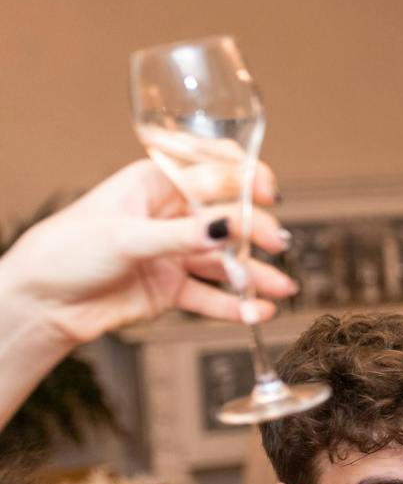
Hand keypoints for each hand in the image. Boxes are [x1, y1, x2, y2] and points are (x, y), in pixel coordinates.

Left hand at [0, 158, 294, 346]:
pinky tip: (257, 311)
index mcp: (155, 184)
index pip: (212, 172)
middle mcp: (170, 216)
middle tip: (273, 243)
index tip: (267, 191)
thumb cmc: (65, 252)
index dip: (244, 178)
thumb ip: (179, 236)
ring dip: (254, 274)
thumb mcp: (123, 237)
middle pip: (226, 217)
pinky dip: (235, 305)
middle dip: (254, 230)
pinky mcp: (172, 288)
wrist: (40, 304)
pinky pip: (212, 296)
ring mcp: (174, 253)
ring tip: (281, 289)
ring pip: (225, 260)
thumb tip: (226, 228)